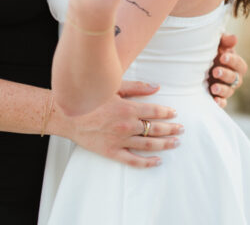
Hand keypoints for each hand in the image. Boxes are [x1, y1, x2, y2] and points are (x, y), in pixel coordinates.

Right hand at [66, 81, 183, 167]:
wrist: (68, 115)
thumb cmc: (91, 98)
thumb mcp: (114, 87)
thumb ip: (137, 87)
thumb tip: (157, 87)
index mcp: (128, 108)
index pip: (154, 111)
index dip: (167, 112)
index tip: (174, 113)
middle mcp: (127, 125)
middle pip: (155, 129)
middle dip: (171, 129)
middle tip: (181, 129)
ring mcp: (120, 140)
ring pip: (148, 145)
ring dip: (165, 144)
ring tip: (176, 143)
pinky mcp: (112, 152)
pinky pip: (133, 161)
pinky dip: (147, 162)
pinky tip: (157, 161)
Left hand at [207, 33, 246, 107]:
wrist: (195, 63)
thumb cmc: (210, 50)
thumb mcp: (216, 43)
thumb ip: (225, 41)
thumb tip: (234, 38)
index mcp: (234, 64)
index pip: (240, 64)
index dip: (233, 61)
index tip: (222, 56)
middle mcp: (232, 78)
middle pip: (235, 79)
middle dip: (226, 75)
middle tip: (215, 71)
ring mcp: (225, 88)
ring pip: (229, 91)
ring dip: (222, 90)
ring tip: (213, 87)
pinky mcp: (217, 97)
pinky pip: (222, 102)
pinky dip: (220, 103)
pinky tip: (215, 101)